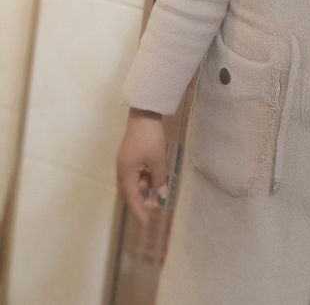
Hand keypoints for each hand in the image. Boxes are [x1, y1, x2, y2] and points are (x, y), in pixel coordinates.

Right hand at [116, 108, 167, 224]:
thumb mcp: (158, 160)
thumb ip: (159, 180)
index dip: (139, 211)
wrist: (144, 114)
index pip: (131, 198)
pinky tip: (154, 177)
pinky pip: (135, 173)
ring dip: (143, 188)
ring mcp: (125, 162)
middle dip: (140, 201)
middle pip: (129, 192)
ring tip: (157, 190)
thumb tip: (160, 196)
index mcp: (125, 173)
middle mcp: (121, 169)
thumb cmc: (150, 138)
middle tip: (154, 206)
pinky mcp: (130, 155)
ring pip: (133, 182)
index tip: (146, 223)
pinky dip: (144, 178)